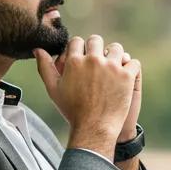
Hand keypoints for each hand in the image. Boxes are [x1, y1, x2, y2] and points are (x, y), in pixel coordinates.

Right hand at [34, 35, 138, 157]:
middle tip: (99, 63)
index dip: (80, 49)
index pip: (77, 41)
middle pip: (96, 40)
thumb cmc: (72, 111)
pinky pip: (133, 62)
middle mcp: (93, 60)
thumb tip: (38, 49)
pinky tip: (126, 77)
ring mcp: (111, 67)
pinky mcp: (126, 76)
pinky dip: (131, 68)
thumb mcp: (54, 89)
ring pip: (116, 48)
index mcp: (74, 61)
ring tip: (113, 68)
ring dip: (115, 55)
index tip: (83, 59)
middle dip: (97, 49)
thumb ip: (45, 67)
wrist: (94, 129)